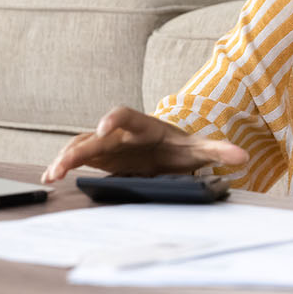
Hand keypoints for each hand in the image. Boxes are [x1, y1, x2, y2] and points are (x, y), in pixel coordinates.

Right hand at [40, 106, 248, 182]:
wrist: (167, 149)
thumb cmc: (180, 146)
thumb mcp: (198, 149)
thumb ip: (217, 151)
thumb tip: (242, 156)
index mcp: (143, 125)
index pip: (125, 115)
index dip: (114, 119)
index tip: (104, 126)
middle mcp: (120, 132)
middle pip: (95, 135)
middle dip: (80, 148)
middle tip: (65, 163)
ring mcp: (107, 144)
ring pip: (81, 146)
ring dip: (65, 159)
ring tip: (52, 175)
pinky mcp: (99, 157)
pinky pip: (78, 158)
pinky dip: (64, 166)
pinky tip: (50, 178)